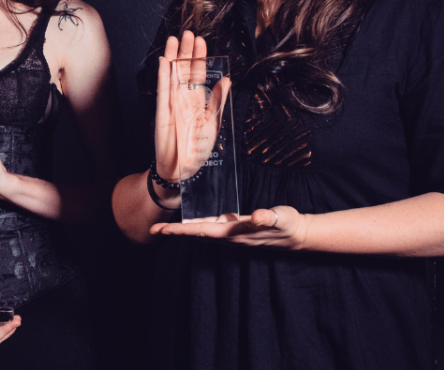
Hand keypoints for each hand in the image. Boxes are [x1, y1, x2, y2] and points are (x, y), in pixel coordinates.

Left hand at [150, 205, 310, 249]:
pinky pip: (212, 228)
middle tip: (153, 228)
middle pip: (196, 234)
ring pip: (203, 232)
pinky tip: (193, 220)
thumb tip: (258, 217)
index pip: (202, 231)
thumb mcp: (280, 218)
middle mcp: (230, 236)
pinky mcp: (237, 229)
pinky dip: (199, 225)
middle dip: (175, 232)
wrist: (299, 234)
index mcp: (234, 233)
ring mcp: (233, 234)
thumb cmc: (288, 224)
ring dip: (184, 230)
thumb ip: (268, 217)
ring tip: (166, 226)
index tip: (162, 229)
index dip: (181, 230)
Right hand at [155, 32, 229, 180]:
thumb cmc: (197, 149)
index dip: (200, 58)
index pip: (198, 75)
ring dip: (173, 58)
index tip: (201, 42)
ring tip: (174, 40)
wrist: (182, 169)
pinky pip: (162, 90)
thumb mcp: (213, 123)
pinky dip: (163, 76)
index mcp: (197, 101)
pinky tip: (164, 61)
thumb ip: (218, 102)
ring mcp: (171, 104)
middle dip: (186, 52)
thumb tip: (226, 81)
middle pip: (184, 70)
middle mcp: (183, 99)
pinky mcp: (162, 112)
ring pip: (172, 76)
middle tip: (189, 33)